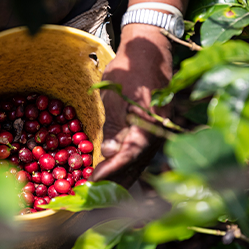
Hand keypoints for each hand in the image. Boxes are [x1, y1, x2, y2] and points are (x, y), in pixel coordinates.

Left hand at [90, 23, 171, 187]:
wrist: (150, 52)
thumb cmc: (130, 70)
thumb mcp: (115, 95)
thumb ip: (114, 125)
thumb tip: (108, 152)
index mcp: (146, 126)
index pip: (127, 157)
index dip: (110, 172)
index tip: (93, 182)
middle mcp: (154, 135)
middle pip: (133, 167)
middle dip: (113, 183)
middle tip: (93, 196)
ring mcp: (154, 135)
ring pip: (136, 164)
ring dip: (119, 179)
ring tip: (101, 192)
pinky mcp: (151, 133)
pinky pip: (138, 156)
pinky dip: (125, 167)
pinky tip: (114, 173)